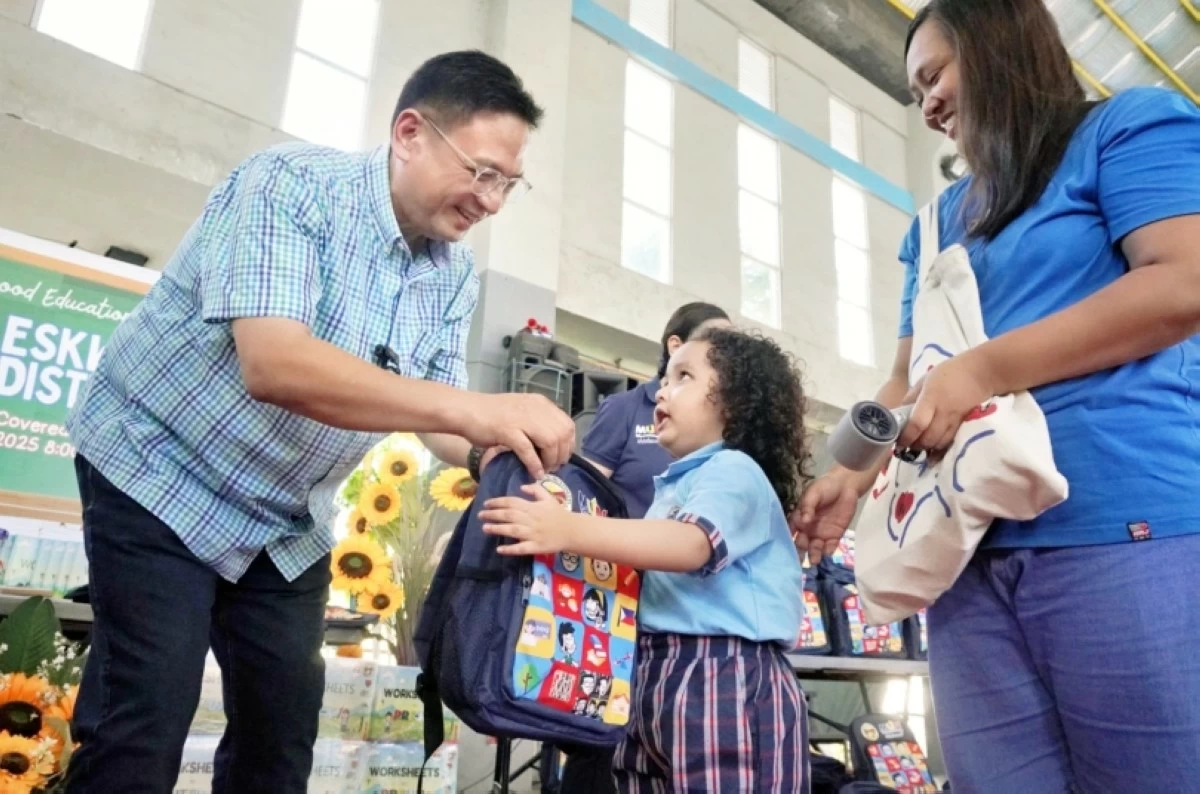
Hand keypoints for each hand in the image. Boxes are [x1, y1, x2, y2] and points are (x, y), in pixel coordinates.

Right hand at [458, 394, 574, 478]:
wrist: (465, 410)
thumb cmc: (491, 414)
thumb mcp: (521, 411)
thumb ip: (536, 423)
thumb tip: (552, 443)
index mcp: (540, 403)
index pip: (567, 424)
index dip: (568, 444)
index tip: (562, 457)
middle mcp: (534, 408)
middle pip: (562, 434)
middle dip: (562, 454)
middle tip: (554, 467)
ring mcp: (521, 418)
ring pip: (550, 441)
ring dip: (550, 460)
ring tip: (544, 470)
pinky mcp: (507, 430)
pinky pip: (528, 450)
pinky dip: (534, 464)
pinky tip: (534, 473)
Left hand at [479, 484, 576, 555]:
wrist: (572, 531)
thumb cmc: (558, 514)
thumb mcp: (549, 497)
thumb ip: (535, 490)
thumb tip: (521, 487)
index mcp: (533, 507)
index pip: (512, 502)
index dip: (498, 502)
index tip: (486, 504)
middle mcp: (532, 519)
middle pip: (509, 515)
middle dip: (493, 514)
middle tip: (480, 515)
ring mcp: (533, 534)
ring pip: (513, 530)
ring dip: (498, 529)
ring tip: (485, 528)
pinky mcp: (536, 547)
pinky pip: (522, 548)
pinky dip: (510, 549)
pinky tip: (499, 550)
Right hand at [791, 473, 859, 563]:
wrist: (846, 486)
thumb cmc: (825, 487)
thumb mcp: (814, 493)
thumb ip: (808, 506)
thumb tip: (804, 521)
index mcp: (799, 518)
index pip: (791, 531)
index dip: (788, 540)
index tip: (785, 548)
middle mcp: (808, 529)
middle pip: (801, 543)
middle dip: (800, 552)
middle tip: (799, 560)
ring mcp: (821, 534)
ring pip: (815, 548)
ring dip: (814, 555)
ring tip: (814, 561)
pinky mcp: (834, 536)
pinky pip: (830, 547)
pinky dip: (828, 552)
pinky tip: (827, 554)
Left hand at [896, 351, 994, 454]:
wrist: (982, 373)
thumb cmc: (950, 373)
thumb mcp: (925, 379)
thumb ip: (911, 397)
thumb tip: (898, 413)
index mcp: (931, 398)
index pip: (917, 423)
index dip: (907, 436)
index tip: (899, 442)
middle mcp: (943, 411)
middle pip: (928, 438)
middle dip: (916, 446)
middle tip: (907, 445)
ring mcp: (956, 420)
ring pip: (940, 443)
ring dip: (928, 448)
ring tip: (919, 446)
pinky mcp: (965, 425)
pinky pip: (951, 442)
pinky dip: (941, 449)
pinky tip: (933, 451)